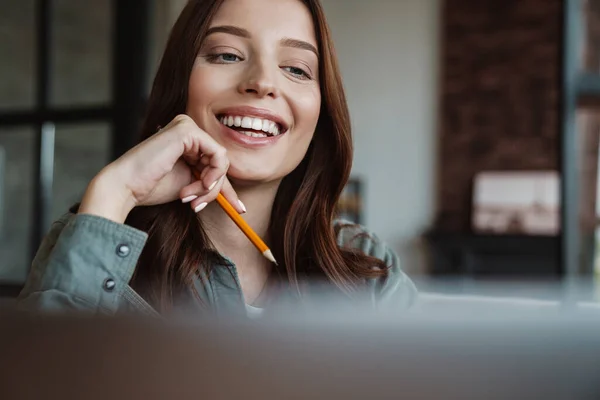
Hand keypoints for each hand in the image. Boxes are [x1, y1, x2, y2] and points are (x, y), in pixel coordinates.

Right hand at [79, 114, 243, 222]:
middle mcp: (188, 130)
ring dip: (209, 186)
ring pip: (221, 161)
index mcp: (187, 143)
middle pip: (220, 163)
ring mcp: (187, 126)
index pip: (214, 164)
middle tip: (196, 205)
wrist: (127, 187)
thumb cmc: (151, 187)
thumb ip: (210, 185)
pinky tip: (195, 184)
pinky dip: (211, 175)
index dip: (228, 189)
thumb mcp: (190, 187)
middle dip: (213, 190)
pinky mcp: (187, 129)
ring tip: (188, 196)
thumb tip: (237, 202)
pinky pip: (218, 155)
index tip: (240, 210)